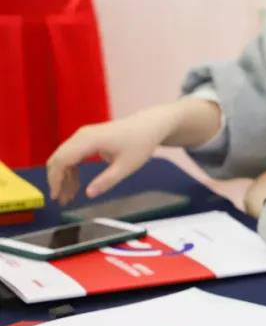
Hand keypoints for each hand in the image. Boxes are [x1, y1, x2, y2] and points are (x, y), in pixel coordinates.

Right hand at [46, 98, 221, 204]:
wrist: (150, 125)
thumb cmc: (140, 144)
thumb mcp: (126, 167)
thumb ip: (107, 181)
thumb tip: (89, 194)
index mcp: (89, 140)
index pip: (62, 160)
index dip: (55, 179)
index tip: (56, 196)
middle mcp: (82, 135)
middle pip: (59, 158)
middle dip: (57, 180)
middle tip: (61, 200)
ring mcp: (84, 135)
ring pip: (64, 157)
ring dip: (64, 177)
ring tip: (68, 197)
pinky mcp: (88, 138)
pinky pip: (73, 155)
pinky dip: (72, 170)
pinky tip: (76, 185)